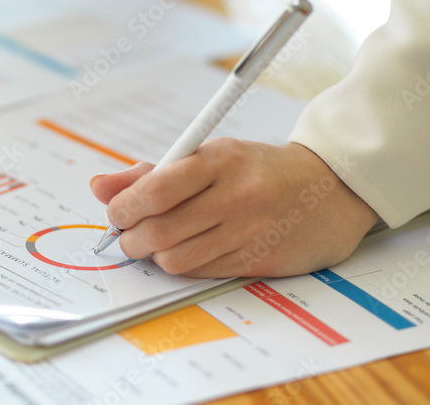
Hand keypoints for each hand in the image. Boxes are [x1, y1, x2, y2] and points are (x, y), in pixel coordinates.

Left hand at [90, 139, 378, 277]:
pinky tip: (188, 251)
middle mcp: (235, 195)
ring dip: (155, 256)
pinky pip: (202, 272)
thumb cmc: (256, 170)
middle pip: (160, 230)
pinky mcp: (260, 260)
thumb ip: (151, 173)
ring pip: (177, 258)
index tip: (115, 212)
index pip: (156, 189)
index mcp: (219, 160)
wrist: (329, 190)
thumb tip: (100, 187)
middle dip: (131, 238)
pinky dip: (184, 266)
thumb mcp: (208, 157)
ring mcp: (250, 230)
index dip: (124, 207)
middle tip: (128, 236)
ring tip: (157, 243)